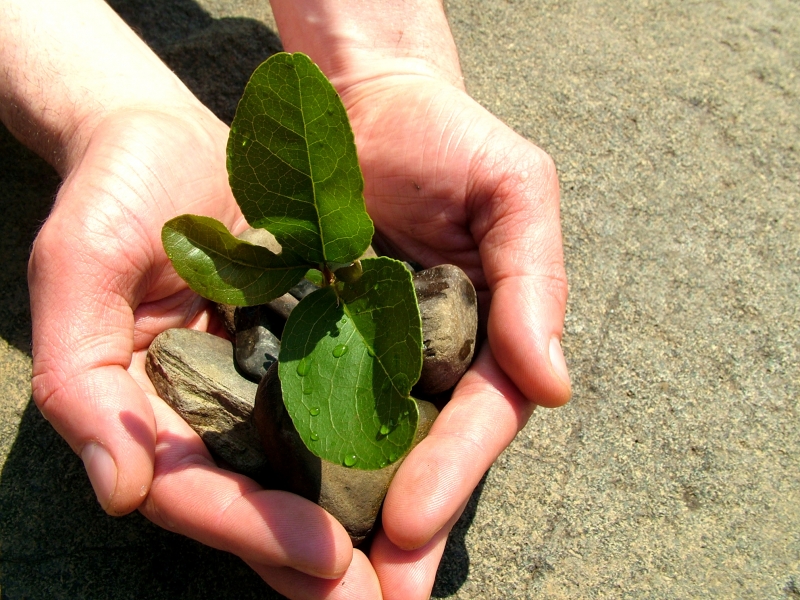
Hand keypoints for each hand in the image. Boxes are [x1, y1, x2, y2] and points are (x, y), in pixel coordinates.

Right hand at [27, 106, 381, 596]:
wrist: (167, 140)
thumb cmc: (112, 197)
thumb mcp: (77, 270)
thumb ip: (79, 382)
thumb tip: (121, 492)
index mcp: (149, 411)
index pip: (197, 490)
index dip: (252, 530)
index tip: (325, 560)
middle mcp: (209, 410)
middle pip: (261, 501)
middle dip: (317, 560)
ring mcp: (260, 381)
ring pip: (309, 467)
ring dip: (360, 516)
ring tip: (417, 559)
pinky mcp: (305, 344)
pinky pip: (342, 401)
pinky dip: (377, 438)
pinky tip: (426, 466)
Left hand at [331, 72, 570, 595]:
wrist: (362, 102)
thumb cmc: (450, 139)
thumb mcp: (513, 192)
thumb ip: (534, 282)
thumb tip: (554, 383)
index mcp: (485, 333)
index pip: (479, 414)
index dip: (452, 469)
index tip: (413, 523)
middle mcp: (428, 355)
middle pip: (422, 451)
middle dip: (404, 525)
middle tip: (379, 595)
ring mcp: (366, 350)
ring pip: (359, 441)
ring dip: (343, 511)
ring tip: (322, 580)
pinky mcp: (305, 333)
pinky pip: (298, 395)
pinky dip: (288, 448)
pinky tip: (267, 498)